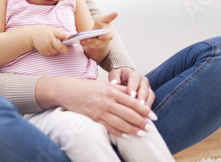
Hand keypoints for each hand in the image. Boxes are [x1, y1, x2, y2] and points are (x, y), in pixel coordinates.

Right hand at [30, 25, 69, 55]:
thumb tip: (68, 39)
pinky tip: (50, 47)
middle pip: (59, 46)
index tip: (68, 37)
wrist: (31, 35)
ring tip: (55, 46)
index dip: (64, 35)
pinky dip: (53, 52)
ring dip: (58, 50)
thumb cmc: (44, 31)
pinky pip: (51, 54)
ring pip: (56, 52)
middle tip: (67, 49)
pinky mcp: (43, 51)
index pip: (59, 33)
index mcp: (52, 32)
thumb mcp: (51, 29)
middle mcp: (49, 39)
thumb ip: (59, 34)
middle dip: (65, 49)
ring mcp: (46, 46)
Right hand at [36, 76, 154, 137]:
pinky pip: (109, 128)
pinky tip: (127, 136)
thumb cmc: (87, 87)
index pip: (132, 102)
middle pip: (128, 114)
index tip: (153, 116)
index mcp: (111, 91)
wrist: (68, 91)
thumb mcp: (104, 84)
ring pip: (120, 123)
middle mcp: (107, 101)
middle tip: (150, 127)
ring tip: (142, 133)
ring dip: (132, 129)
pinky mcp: (93, 118)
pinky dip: (119, 133)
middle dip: (141, 122)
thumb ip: (120, 89)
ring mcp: (100, 111)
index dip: (144, 110)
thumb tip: (135, 95)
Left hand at [80, 12, 117, 49]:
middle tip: (88, 39)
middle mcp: (106, 40)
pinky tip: (81, 42)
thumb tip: (116, 13)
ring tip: (83, 40)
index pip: (109, 36)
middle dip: (94, 41)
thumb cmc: (101, 23)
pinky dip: (86, 44)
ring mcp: (101, 44)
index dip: (105, 37)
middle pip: (101, 42)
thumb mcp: (104, 19)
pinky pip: (90, 46)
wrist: (97, 29)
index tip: (100, 36)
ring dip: (89, 43)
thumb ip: (109, 17)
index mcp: (110, 32)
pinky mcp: (96, 46)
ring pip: (95, 45)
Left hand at [108, 67, 154, 107]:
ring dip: (147, 103)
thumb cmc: (119, 77)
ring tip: (143, 111)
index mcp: (134, 74)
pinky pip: (151, 100)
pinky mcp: (149, 94)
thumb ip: (114, 78)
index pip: (134, 79)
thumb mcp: (115, 75)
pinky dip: (149, 107)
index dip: (133, 87)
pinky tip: (144, 114)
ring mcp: (147, 87)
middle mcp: (143, 80)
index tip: (131, 96)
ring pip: (150, 94)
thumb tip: (114, 83)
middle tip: (139, 105)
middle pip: (144, 88)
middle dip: (142, 97)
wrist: (125, 77)